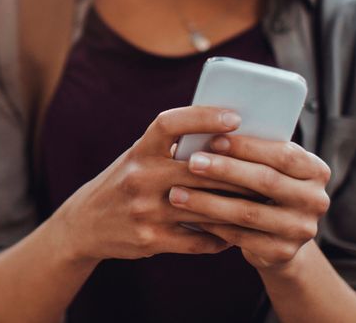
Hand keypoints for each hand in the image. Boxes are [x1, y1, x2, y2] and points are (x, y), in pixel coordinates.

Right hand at [51, 106, 257, 263]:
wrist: (85, 223)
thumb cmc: (124, 182)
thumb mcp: (138, 157)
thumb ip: (172, 148)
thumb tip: (227, 136)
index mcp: (139, 150)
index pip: (170, 123)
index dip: (203, 117)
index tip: (234, 117)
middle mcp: (139, 177)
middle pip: (200, 170)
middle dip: (237, 172)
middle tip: (269, 171)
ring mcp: (144, 210)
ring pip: (204, 207)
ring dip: (236, 207)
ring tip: (261, 204)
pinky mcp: (150, 239)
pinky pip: (197, 239)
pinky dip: (220, 237)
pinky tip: (234, 234)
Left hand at [167, 134, 331, 270]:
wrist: (277, 238)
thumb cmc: (263, 188)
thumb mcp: (267, 167)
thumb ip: (252, 152)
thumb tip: (210, 130)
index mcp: (316, 171)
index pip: (283, 154)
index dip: (247, 146)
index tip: (213, 138)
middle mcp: (316, 200)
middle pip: (266, 181)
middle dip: (225, 170)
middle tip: (191, 162)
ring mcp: (301, 230)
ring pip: (248, 212)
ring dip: (208, 201)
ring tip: (177, 193)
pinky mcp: (282, 253)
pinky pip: (241, 237)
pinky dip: (212, 225)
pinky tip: (189, 216)